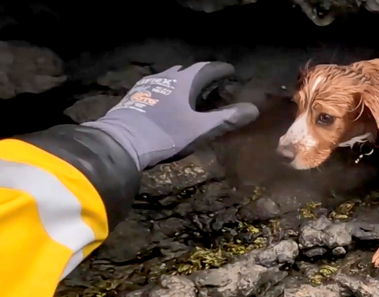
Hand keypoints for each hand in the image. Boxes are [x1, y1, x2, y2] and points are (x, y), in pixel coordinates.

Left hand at [83, 62, 258, 170]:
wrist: (121, 142)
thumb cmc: (166, 134)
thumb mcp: (201, 129)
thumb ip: (227, 119)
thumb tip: (254, 109)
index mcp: (184, 82)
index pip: (206, 69)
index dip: (220, 69)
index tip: (230, 70)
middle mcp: (166, 77)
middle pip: (187, 71)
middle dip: (201, 74)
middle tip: (212, 81)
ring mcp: (147, 86)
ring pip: (170, 78)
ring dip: (183, 82)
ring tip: (190, 91)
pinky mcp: (135, 97)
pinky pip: (157, 87)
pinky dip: (168, 90)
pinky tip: (167, 102)